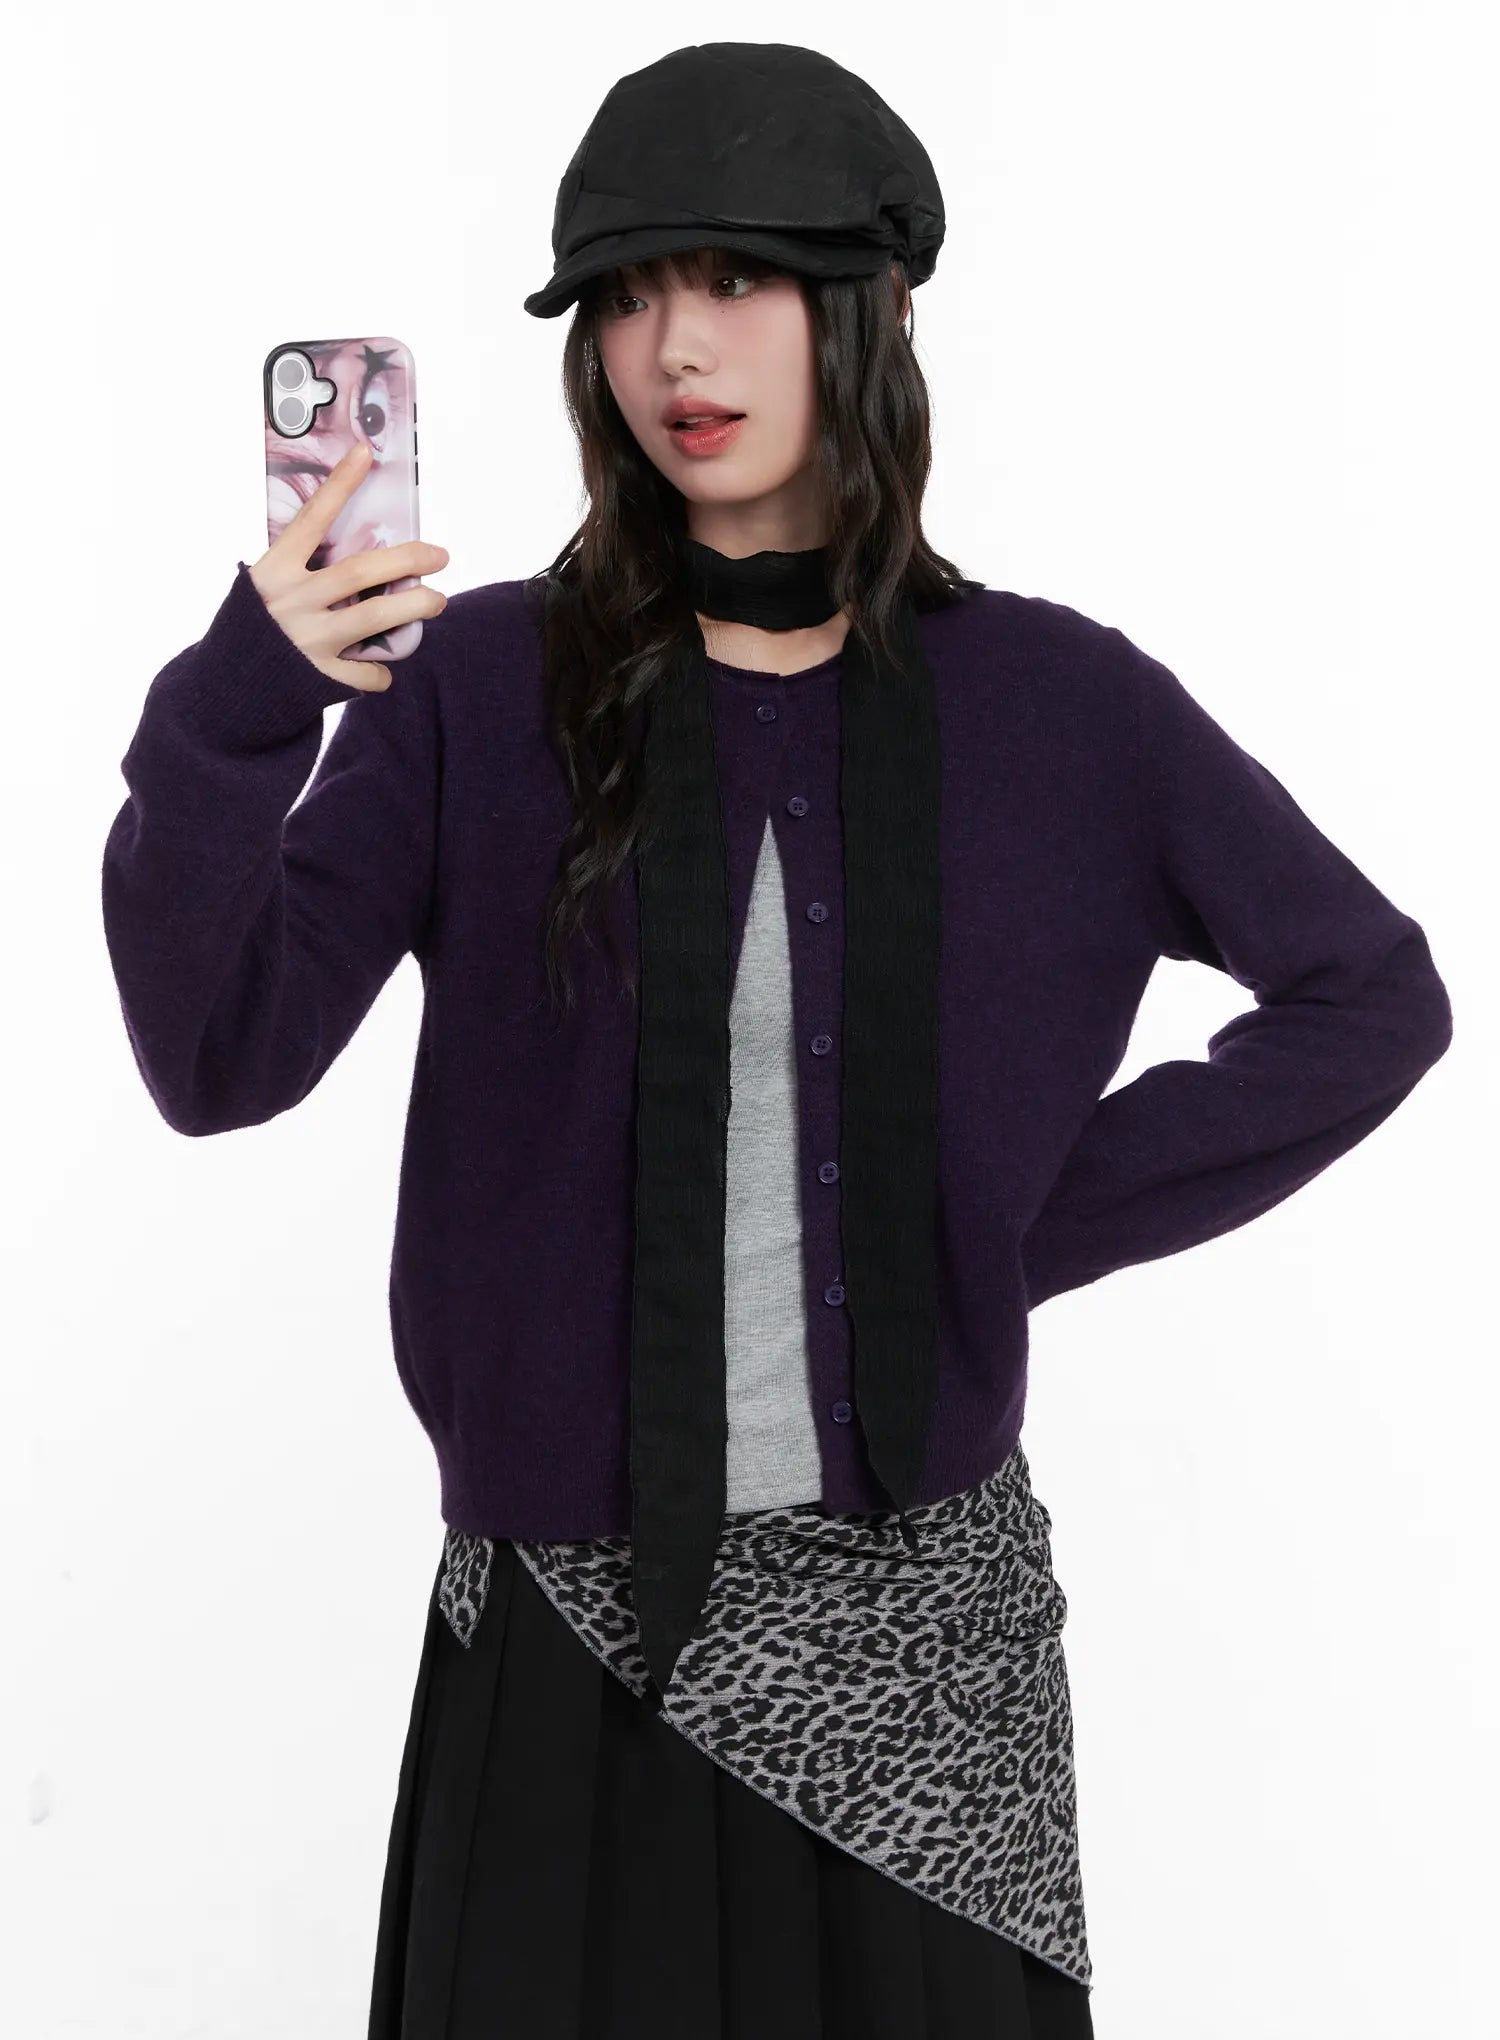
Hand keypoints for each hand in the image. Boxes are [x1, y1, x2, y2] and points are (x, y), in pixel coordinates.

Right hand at [247, 441, 448, 691]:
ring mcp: (305, 639)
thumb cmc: (257, 628)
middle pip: (360, 570)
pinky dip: (380, 670)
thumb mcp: (265, 589)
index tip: (366, 453)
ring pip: (375, 617)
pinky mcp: (317, 677)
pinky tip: (379, 666)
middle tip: (440, 555)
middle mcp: (291, 601)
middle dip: (407, 560)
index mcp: (274, 570)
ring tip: (437, 600)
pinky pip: (366, 671)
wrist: (227, 689)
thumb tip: (362, 556)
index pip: (311, 519)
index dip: (339, 485)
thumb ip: (304, 572)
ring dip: (414, 607)